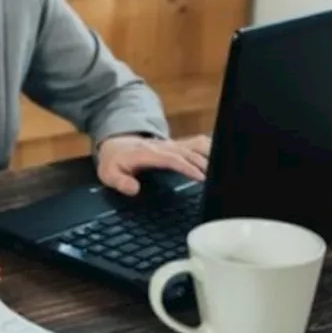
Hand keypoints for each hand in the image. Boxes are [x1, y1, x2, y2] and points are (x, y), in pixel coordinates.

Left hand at [96, 134, 211, 195]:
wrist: (117, 144)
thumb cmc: (115, 161)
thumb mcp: (109, 174)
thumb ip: (120, 181)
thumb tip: (134, 189)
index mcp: (147, 154)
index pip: (170, 158)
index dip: (186, 166)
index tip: (200, 177)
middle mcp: (162, 147)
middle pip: (187, 153)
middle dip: (203, 164)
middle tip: (217, 180)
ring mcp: (171, 145)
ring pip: (194, 146)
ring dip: (209, 155)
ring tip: (223, 169)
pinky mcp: (177, 145)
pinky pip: (196, 143)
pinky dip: (209, 147)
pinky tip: (222, 155)